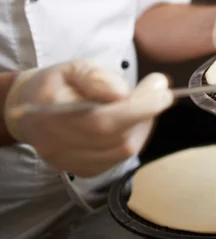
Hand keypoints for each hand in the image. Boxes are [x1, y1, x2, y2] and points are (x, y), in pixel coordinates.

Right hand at [3, 60, 172, 176]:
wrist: (29, 110)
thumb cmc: (58, 84)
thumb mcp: (75, 68)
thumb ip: (98, 79)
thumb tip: (124, 94)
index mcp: (52, 110)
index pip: (102, 119)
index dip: (138, 108)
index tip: (162, 91)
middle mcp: (57, 142)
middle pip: (115, 137)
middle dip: (146, 112)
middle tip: (160, 90)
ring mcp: (68, 161)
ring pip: (122, 150)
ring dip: (143, 125)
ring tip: (145, 104)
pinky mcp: (80, 170)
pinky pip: (118, 159)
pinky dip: (133, 138)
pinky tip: (132, 122)